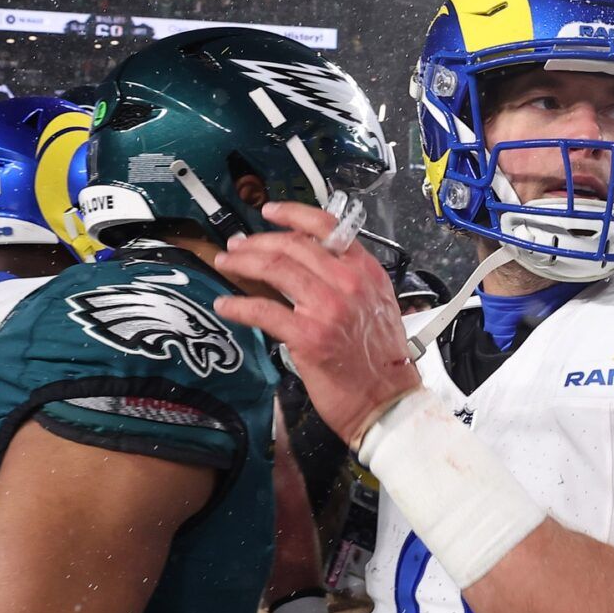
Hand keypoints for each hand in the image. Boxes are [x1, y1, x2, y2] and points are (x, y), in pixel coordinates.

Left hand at [212, 201, 422, 448]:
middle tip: (237, 247)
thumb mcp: (377, 304)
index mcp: (365, 271)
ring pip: (274, 268)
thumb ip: (350, 279)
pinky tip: (226, 306)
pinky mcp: (308, 335)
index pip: (326, 227)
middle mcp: (347, 282)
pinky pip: (263, 310)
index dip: (291, 214)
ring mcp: (327, 307)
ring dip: (242, 263)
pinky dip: (239, 306)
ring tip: (226, 264)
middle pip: (291, 245)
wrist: (387, 399)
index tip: (269, 212)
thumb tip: (310, 265)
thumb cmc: (380, 360)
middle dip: (257, 242)